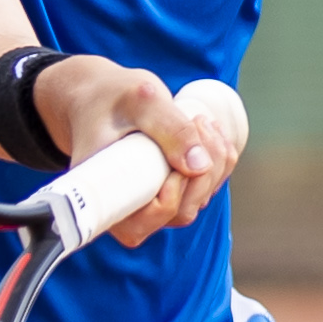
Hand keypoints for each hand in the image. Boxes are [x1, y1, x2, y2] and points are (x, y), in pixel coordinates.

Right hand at [37, 57, 244, 245]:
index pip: (140, 225)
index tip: (174, 159)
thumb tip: (199, 167)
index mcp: (103, 197)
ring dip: (215, 163)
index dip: (168, 199)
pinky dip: (219, 161)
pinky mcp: (170, 191)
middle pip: (179, 213)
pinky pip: (206, 188)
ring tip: (202, 121)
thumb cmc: (111, 97)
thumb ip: (168, 126)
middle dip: (202, 171)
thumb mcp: (139, 100)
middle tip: (198, 122)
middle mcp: (126, 209)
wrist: (103, 96)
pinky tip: (210, 131)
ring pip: (197, 201)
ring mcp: (151, 203)